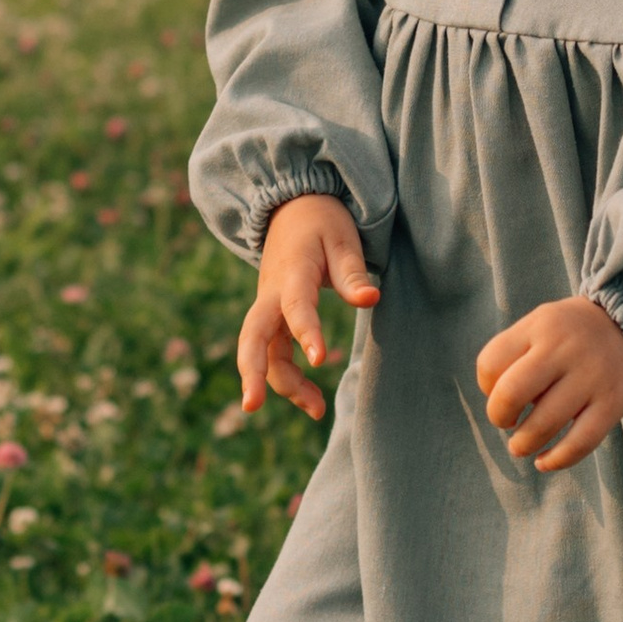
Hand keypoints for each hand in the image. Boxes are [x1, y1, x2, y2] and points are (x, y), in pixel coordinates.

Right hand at [238, 195, 380, 422]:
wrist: (291, 210)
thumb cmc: (321, 224)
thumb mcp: (342, 239)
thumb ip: (353, 273)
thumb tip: (371, 298)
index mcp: (292, 272)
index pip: (296, 305)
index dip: (306, 332)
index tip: (321, 359)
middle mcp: (271, 294)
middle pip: (253, 336)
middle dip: (251, 372)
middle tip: (252, 406)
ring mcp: (268, 308)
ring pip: (263, 352)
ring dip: (282, 384)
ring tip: (318, 411)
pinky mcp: (272, 319)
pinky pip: (273, 353)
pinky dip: (287, 378)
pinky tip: (312, 400)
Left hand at [478, 296, 622, 473]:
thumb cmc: (569, 335)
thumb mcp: (540, 324)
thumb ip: (514, 354)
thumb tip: (498, 405)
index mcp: (539, 326)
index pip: (491, 362)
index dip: (485, 386)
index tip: (496, 392)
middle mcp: (564, 349)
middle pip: (511, 393)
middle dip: (499, 416)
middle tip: (506, 421)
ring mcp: (591, 376)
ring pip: (544, 424)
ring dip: (523, 444)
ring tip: (521, 446)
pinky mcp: (613, 403)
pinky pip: (580, 442)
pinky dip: (557, 460)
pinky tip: (544, 462)